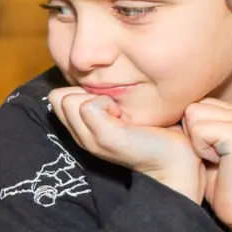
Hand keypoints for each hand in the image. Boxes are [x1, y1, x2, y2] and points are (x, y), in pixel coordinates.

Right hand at [49, 88, 203, 202]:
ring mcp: (89, 139)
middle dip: (87, 92)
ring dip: (98, 98)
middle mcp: (80, 136)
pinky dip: (108, 103)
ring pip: (69, 100)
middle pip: (57, 97)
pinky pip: (88, 104)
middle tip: (116, 107)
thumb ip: (103, 96)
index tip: (109, 102)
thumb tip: (96, 72)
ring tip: (120, 113)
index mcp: (82, 129)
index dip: (81, 90)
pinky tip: (126, 118)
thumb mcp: (120, 109)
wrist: (175, 159)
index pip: (56, 97)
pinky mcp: (103, 137)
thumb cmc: (154, 130)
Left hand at [182, 99, 231, 231]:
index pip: (193, 104)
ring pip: (192, 114)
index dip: (188, 131)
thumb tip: (163, 115)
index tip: (203, 154)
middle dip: (190, 135)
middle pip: (190, 107)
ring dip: (195, 142)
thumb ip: (196, 128)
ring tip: (214, 160)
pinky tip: (217, 163)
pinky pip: (198, 130)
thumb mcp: (207, 150)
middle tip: (211, 159)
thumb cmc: (223, 186)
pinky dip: (200, 150)